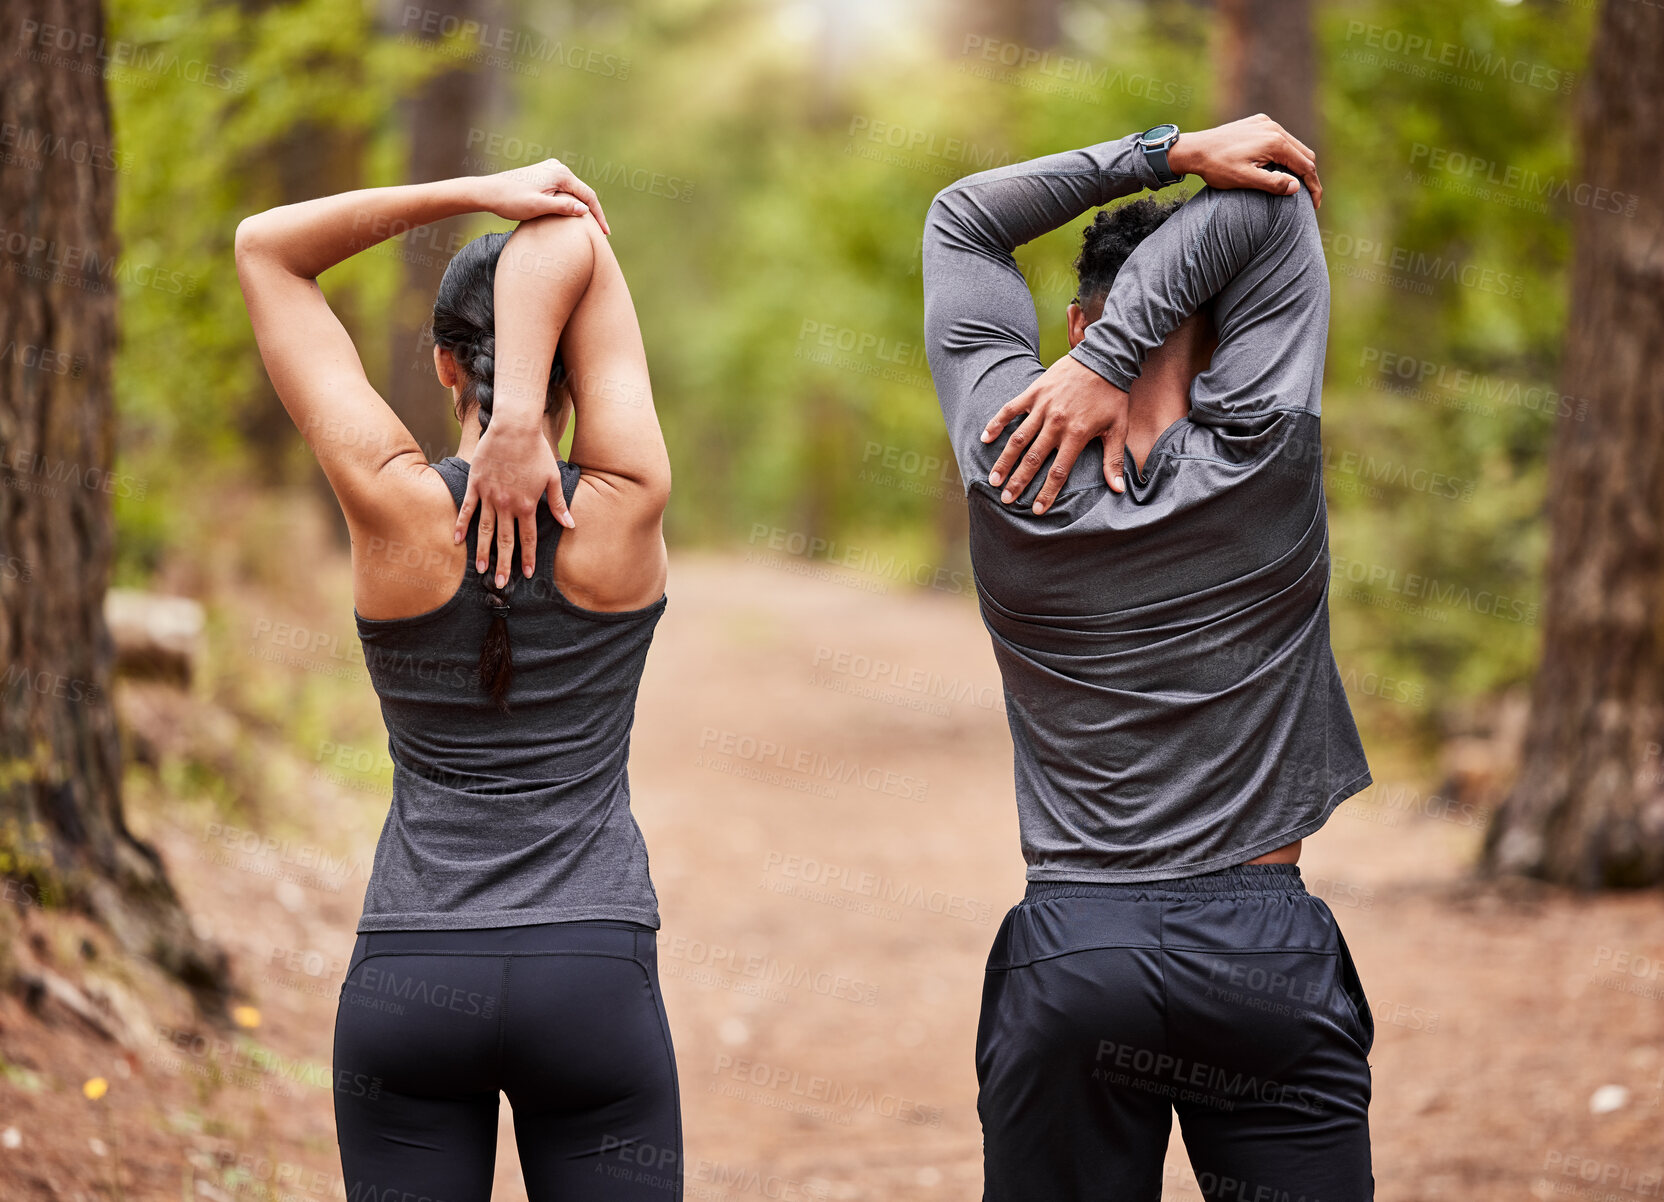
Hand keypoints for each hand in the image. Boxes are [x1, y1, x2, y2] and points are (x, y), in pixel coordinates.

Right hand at [454, 417, 572, 586]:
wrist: (514, 427)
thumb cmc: (536, 451)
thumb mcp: (552, 477)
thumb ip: (558, 504)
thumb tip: (570, 524)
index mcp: (527, 505)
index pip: (527, 538)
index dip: (527, 557)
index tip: (525, 573)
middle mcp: (507, 504)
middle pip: (505, 540)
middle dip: (504, 563)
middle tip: (501, 583)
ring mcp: (489, 496)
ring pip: (485, 530)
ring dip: (483, 552)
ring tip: (481, 570)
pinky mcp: (475, 484)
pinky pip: (467, 509)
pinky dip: (462, 525)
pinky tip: (458, 540)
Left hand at [474, 158, 610, 232]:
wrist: (489, 192)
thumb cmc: (511, 201)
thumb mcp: (538, 207)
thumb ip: (562, 208)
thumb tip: (585, 210)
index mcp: (560, 174)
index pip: (588, 196)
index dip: (598, 215)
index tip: (606, 233)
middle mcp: (558, 167)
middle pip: (583, 192)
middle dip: (593, 212)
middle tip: (602, 234)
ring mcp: (551, 169)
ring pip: (574, 191)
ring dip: (582, 208)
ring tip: (592, 227)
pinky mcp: (544, 174)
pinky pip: (564, 190)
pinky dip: (571, 202)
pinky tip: (575, 215)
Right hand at [981, 355, 1130, 512]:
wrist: (1104, 358)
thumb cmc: (1112, 396)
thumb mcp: (1118, 428)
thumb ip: (1113, 460)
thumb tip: (1119, 489)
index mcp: (1076, 434)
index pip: (1058, 471)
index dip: (1047, 492)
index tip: (1036, 509)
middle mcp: (1056, 423)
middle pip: (1033, 459)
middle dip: (1018, 482)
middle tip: (1006, 499)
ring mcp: (1042, 407)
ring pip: (1018, 439)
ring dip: (1004, 460)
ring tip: (993, 479)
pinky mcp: (1034, 392)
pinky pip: (1011, 410)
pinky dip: (997, 423)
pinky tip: (985, 438)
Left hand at [1168, 114, 1321, 208]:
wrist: (1195, 149)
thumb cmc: (1217, 167)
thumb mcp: (1244, 180)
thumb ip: (1272, 183)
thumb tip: (1296, 187)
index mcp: (1275, 142)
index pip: (1306, 166)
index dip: (1313, 187)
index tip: (1314, 205)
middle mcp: (1274, 128)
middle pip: (1304, 153)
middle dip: (1309, 176)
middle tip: (1310, 198)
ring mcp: (1266, 123)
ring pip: (1293, 145)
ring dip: (1298, 164)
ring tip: (1297, 185)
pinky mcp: (1258, 122)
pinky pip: (1280, 138)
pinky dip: (1285, 153)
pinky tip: (1281, 167)